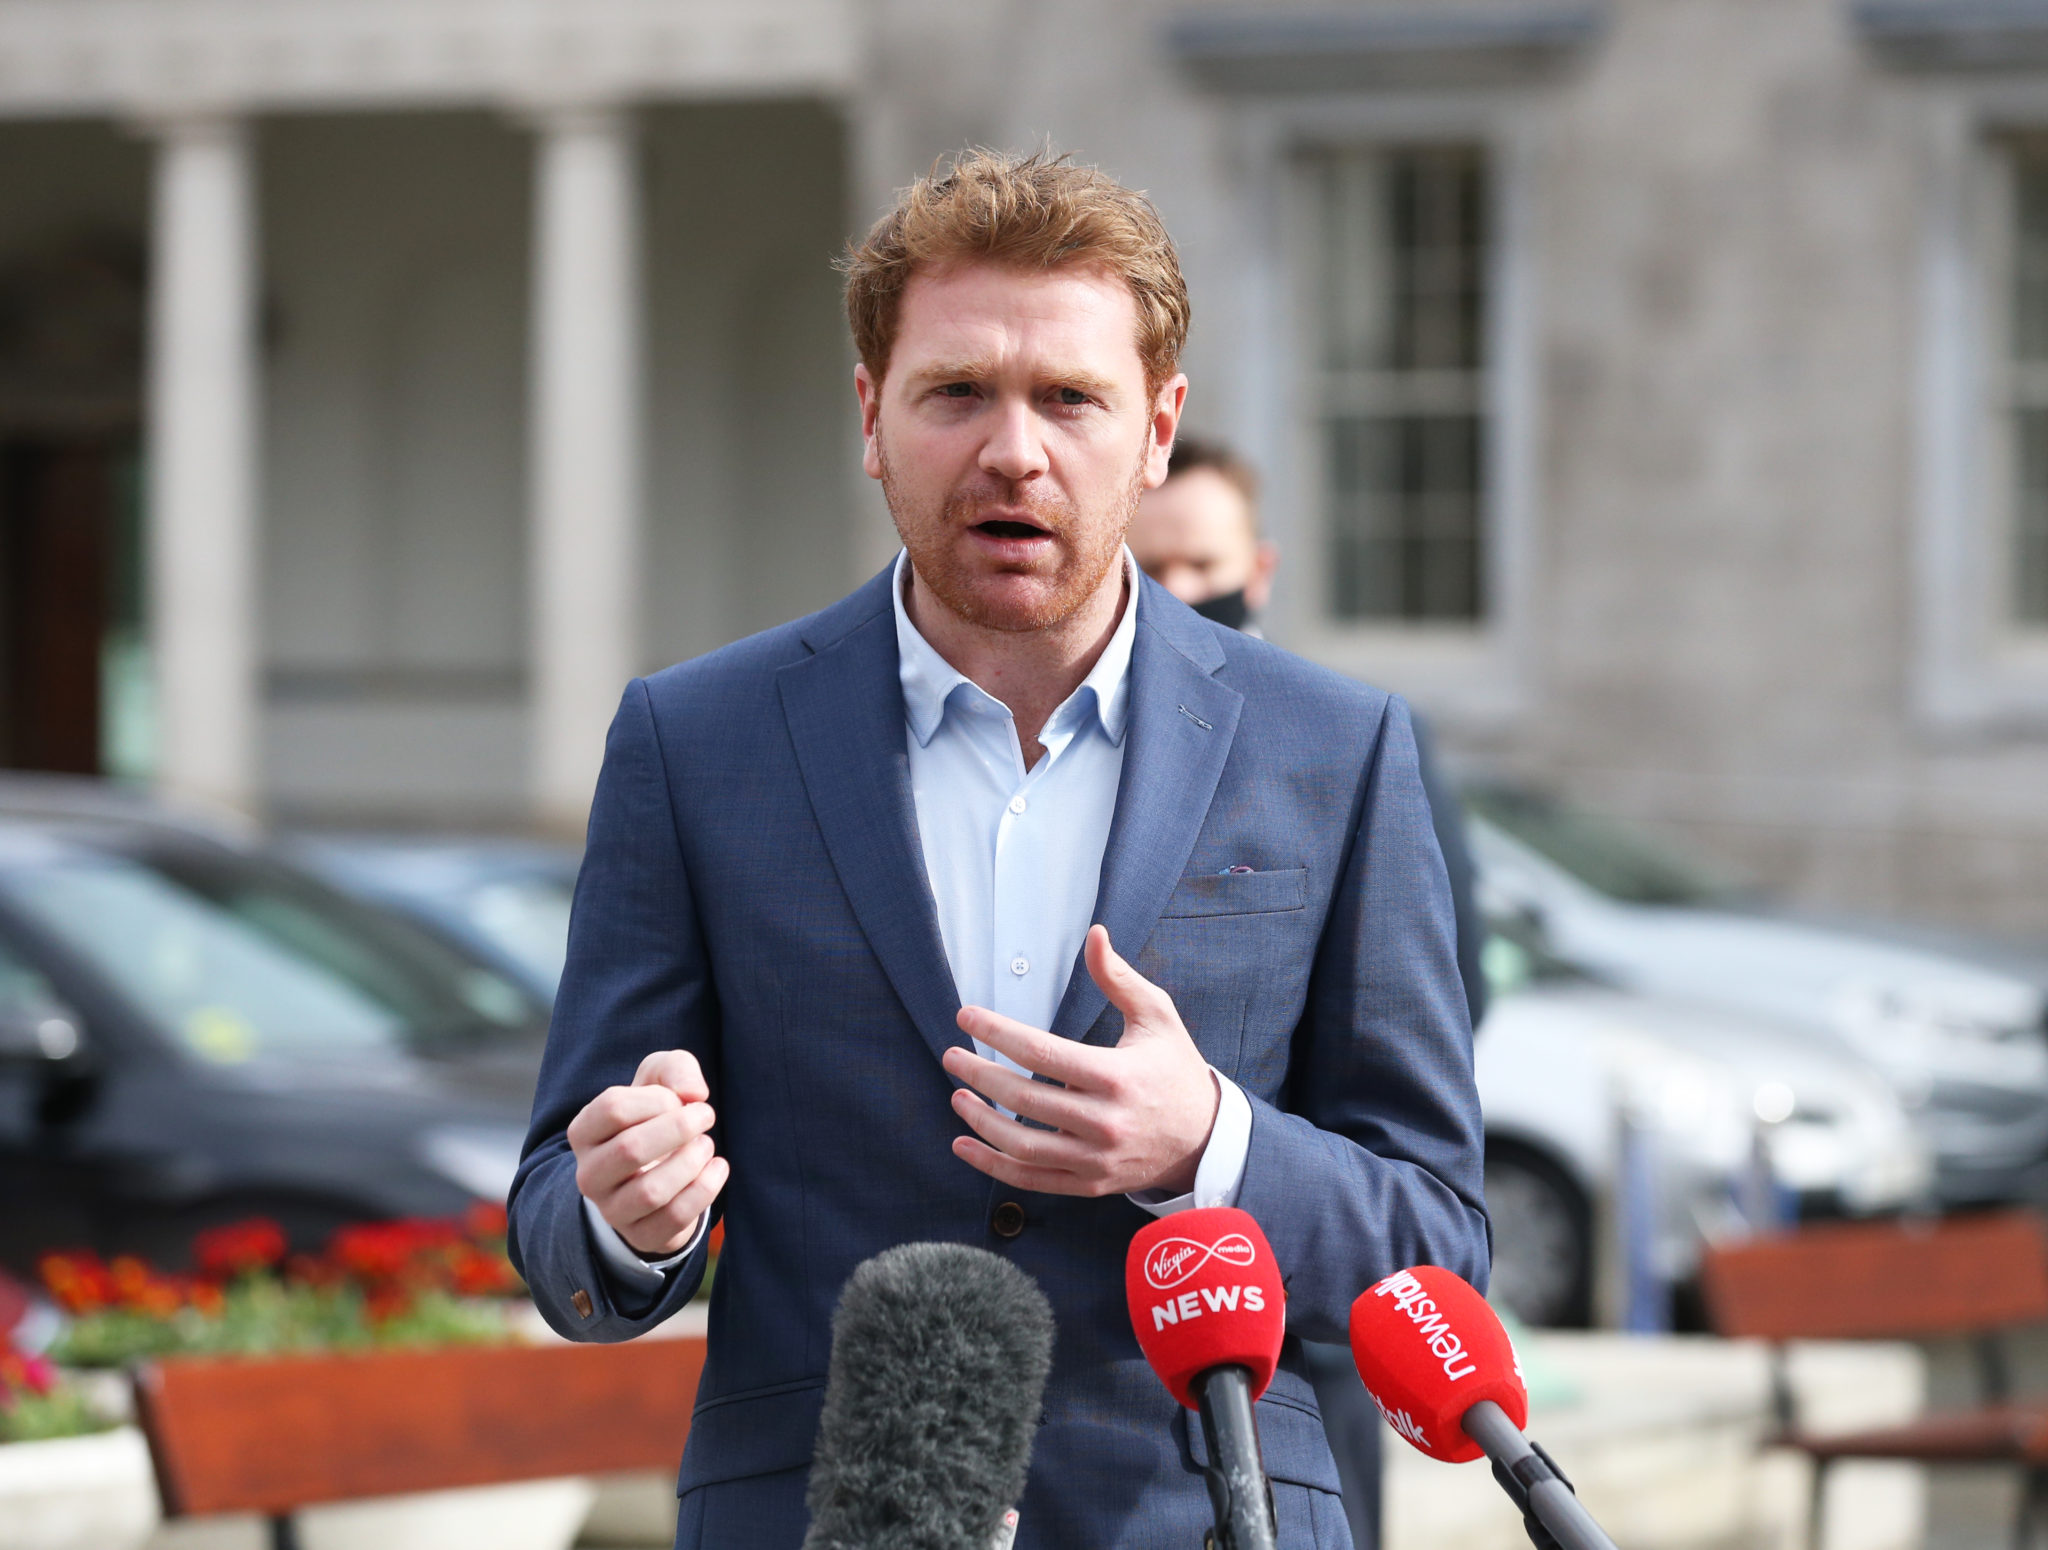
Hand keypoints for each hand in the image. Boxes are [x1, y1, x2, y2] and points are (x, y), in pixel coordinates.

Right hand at [568, 1049, 728, 1255]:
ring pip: (652, 1191)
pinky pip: (674, 1218)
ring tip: (707, 1145)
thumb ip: (674, 1069)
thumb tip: (692, 1094)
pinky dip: (705, 1189)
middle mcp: (589, 1174)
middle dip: (679, 1128)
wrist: (656, 1172)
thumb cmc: (653, 1117)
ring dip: (691, 1161)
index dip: (658, 1099)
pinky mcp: (641, 1235)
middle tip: (706, 1116)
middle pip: (631, 1149)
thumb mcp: (659, 1080)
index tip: (682, 1099)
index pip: (613, 1108)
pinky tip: (717, 1168)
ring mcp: (612, 1210)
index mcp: (584, 1131)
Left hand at [941, 925, 1218, 1196]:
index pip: (1042, 1052)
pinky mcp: (1089, 1183)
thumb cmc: (1176, 1069)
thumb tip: (1094, 935)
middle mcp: (1104, 1122)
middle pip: (1024, 1098)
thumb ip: (1119, 978)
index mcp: (1117, 1076)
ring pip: (1021, 1145)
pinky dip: (993, 1165)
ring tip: (957, 1095)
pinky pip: (1031, 1179)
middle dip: (979, 1073)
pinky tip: (964, 1144)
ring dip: (981, 1121)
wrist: (1204, 1138)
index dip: (998, 1032)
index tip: (967, 1016)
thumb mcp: (1157, 1017)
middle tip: (951, 1055)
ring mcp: (1095, 1159)